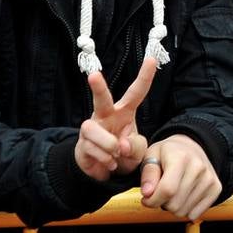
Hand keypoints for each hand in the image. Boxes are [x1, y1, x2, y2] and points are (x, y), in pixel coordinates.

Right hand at [73, 56, 157, 180]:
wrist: (106, 172)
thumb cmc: (124, 154)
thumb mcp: (138, 152)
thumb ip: (135, 146)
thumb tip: (121, 145)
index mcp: (124, 112)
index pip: (136, 92)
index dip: (145, 76)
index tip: (152, 59)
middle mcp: (106, 116)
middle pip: (102, 99)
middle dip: (98, 87)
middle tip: (93, 75)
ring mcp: (92, 128)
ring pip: (94, 130)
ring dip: (108, 146)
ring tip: (115, 156)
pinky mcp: (81, 143)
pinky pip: (92, 149)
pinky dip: (104, 160)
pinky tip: (108, 162)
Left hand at [139, 134, 222, 218]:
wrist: (191, 147)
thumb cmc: (167, 154)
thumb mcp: (151, 156)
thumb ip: (148, 174)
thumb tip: (147, 193)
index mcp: (180, 157)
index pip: (167, 189)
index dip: (152, 200)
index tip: (146, 198)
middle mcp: (198, 167)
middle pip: (174, 204)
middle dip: (162, 203)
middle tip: (162, 192)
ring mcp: (209, 178)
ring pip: (183, 211)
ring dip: (174, 206)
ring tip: (173, 192)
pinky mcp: (216, 187)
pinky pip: (195, 214)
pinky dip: (186, 210)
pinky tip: (184, 196)